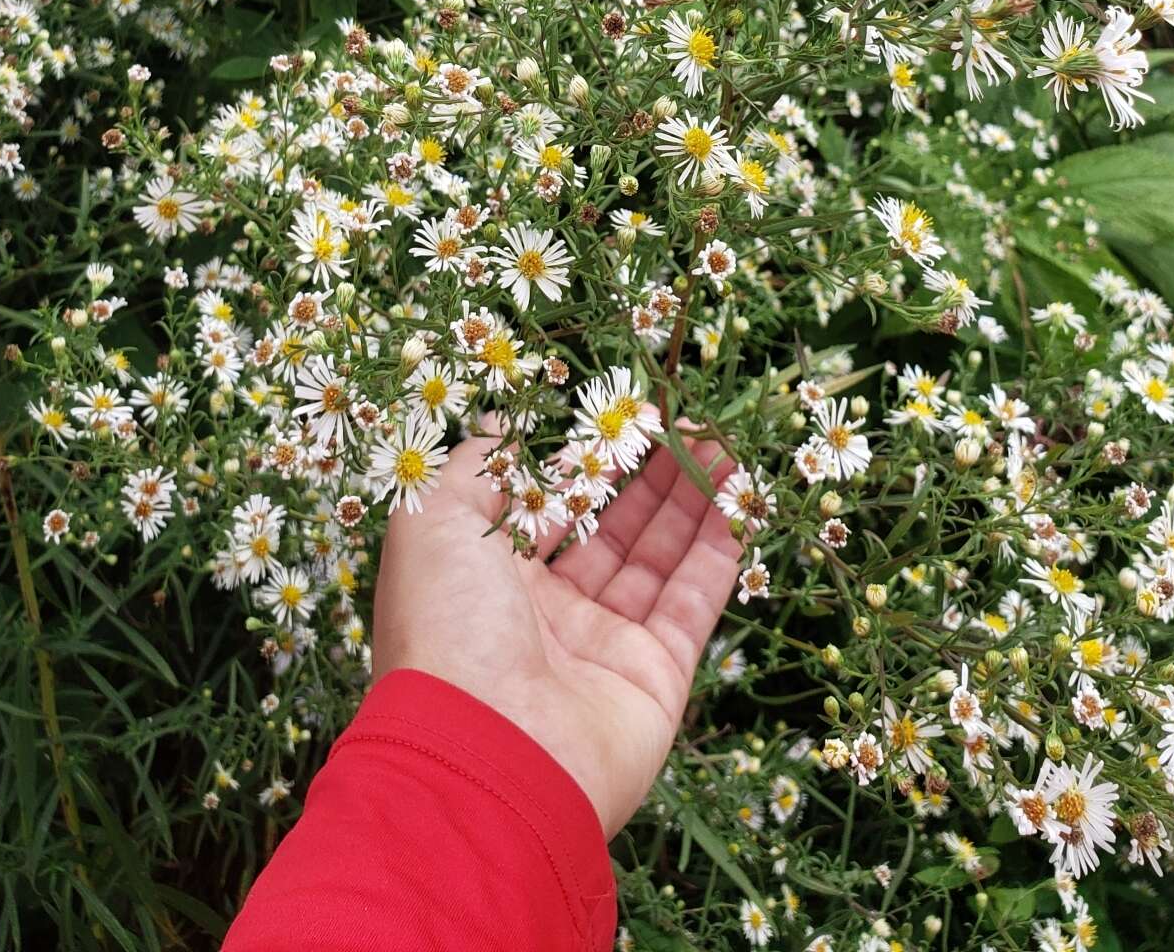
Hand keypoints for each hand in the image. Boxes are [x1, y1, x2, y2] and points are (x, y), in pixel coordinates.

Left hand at [373, 431, 740, 836]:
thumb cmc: (446, 629)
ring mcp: (605, 649)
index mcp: (492, 582)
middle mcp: (550, 616)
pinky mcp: (656, 678)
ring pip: (659, 561)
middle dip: (652, 477)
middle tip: (691, 424)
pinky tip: (740, 501)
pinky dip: (719, 553)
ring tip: (725, 447)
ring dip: (693, 503)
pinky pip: (693, 603)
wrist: (484, 756)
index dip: (588, 464)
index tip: (625, 418)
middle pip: (613, 531)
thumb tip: (499, 422)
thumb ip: (474, 466)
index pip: (551, 510)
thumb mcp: (433, 523)